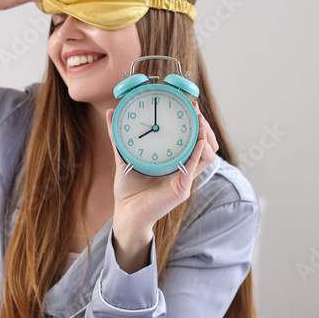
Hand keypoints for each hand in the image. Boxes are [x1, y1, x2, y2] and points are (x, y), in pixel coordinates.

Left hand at [105, 99, 219, 232]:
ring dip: (206, 138)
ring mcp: (184, 179)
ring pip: (207, 156)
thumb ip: (118, 136)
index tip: (191, 105)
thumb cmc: (128, 189)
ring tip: (200, 123)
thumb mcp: (124, 157)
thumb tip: (111, 112)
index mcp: (173, 160)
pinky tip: (198, 141)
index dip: (196, 122)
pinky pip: (194, 168)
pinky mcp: (182, 189)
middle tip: (196, 111)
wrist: (126, 212)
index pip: (193, 139)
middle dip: (204, 126)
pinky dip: (198, 153)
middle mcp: (183, 169)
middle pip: (205, 145)